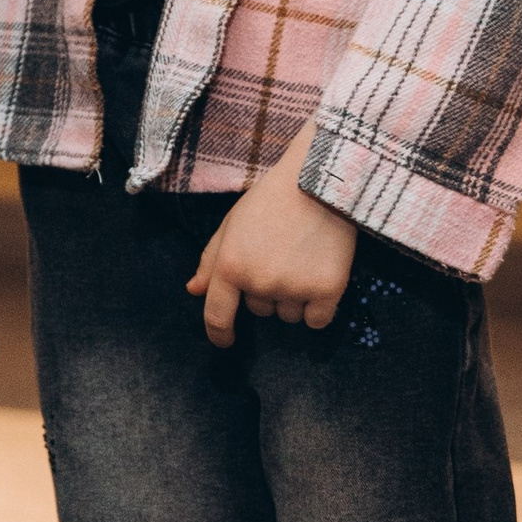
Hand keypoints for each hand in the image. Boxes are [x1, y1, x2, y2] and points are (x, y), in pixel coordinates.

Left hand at [187, 139, 355, 348]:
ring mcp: (294, 288)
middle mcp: (260, 282)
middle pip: (258, 310)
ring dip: (292, 299)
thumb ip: (211, 259)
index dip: (218, 334)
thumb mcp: (233, 222)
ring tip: (302, 260)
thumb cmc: (273, 198)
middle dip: (265, 290)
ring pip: (287, 316)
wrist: (323, 180)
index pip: (217, 315)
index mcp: (231, 265)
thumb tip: (194, 290)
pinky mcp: (327, 290)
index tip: (225, 341)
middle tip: (280, 254)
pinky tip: (320, 278)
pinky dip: (318, 308)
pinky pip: (316, 320)